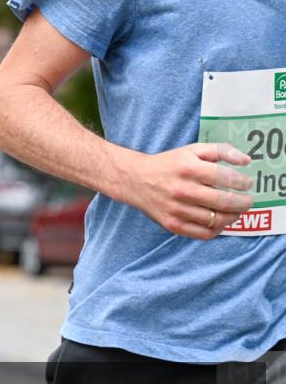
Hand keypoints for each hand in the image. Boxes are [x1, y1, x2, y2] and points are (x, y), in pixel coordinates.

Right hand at [117, 143, 253, 239]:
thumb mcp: (193, 150)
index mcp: (188, 169)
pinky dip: (217, 229)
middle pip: (224, 202)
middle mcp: (182, 190)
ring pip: (216, 220)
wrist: (136, 180)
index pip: (226, 178)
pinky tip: (219, 221)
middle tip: (247, 200)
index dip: (242, 182)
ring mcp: (176, 210)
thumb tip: (246, 161)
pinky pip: (203, 234)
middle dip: (244, 202)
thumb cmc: (169, 164)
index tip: (247, 184)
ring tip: (235, 211)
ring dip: (233, 216)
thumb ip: (221, 150)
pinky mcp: (172, 224)